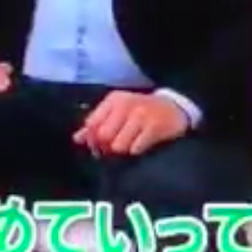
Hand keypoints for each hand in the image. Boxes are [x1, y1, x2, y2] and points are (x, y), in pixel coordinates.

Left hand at [73, 91, 188, 156]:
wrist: (174, 107)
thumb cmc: (140, 110)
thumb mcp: (117, 110)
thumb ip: (96, 123)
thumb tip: (77, 139)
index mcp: (113, 100)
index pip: (92, 123)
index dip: (92, 139)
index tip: (97, 146)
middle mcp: (125, 105)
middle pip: (103, 136)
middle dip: (105, 148)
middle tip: (112, 151)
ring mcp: (140, 116)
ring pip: (118, 145)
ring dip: (121, 152)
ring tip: (127, 148)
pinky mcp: (154, 127)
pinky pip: (136, 148)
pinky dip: (135, 151)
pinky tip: (139, 147)